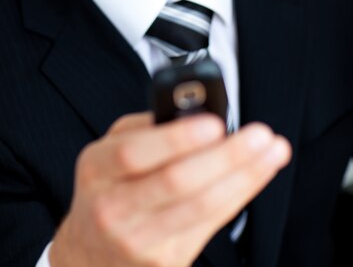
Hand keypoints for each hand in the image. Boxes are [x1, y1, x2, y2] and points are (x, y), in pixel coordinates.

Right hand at [49, 112, 290, 266]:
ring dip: (244, 177)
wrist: (91, 253)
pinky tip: (255, 175)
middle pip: (176, 182)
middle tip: (260, 135)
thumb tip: (196, 113)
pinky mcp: (164, 262)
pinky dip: (237, 196)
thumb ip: (146, 128)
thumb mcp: (110, 150)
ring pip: (201, 207)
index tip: (216, 124)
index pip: (135, 153)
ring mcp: (138, 241)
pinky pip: (210, 225)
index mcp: (97, 169)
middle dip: (226, 156)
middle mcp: (113, 208)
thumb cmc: (108, 187)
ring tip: (272, 151)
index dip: (177, 139)